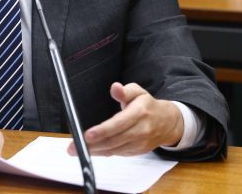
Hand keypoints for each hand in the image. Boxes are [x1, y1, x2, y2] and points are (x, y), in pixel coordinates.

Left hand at [67, 82, 183, 156]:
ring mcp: (140, 143)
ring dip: (95, 151)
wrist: (167, 122)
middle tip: (73, 146)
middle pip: (114, 140)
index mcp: (140, 113)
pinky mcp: (138, 151)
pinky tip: (92, 150)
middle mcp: (141, 130)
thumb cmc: (147, 105)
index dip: (102, 131)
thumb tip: (115, 88)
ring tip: (77, 149)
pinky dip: (103, 152)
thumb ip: (124, 91)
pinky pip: (118, 154)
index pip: (119, 124)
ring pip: (114, 150)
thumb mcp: (138, 92)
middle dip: (92, 145)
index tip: (87, 135)